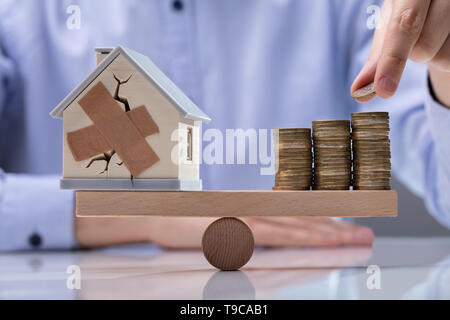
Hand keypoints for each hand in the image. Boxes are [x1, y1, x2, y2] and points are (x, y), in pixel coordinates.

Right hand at [148, 216, 372, 248]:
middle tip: (364, 234)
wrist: (159, 216)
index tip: (346, 226)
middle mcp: (256, 208)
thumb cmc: (186, 224)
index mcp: (253, 207)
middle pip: (303, 217)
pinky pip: (279, 233)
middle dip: (337, 227)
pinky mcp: (240, 227)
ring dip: (328, 232)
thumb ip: (246, 234)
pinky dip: (303, 237)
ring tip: (354, 240)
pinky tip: (322, 241)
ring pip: (297, 224)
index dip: (323, 219)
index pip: (295, 213)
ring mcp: (250, 216)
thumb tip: (265, 244)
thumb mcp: (220, 229)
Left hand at [352, 0, 449, 101]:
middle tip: (417, 34)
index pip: (404, 25)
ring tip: (435, 32)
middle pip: (423, 47)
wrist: (439, 0)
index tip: (383, 90)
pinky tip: (447, 38)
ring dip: (433, 56)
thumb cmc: (410, 10)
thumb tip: (359, 91)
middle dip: (413, 54)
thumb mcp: (390, 24)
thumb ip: (377, 57)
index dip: (392, 59)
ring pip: (442, 57)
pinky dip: (446, 58)